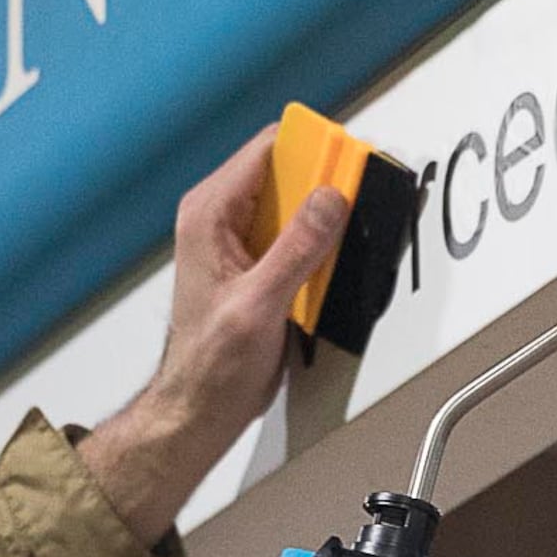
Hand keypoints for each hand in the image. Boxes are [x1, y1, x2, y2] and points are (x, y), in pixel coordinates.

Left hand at [79, 127, 349, 544]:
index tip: (350, 164)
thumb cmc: (211, 364)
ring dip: (326, 219)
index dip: (313, 150)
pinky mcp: (259, 263)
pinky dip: (320, 245)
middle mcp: (222, 218)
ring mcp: (240, 240)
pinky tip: (330, 268)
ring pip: (297, 204)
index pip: (268, 150)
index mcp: (210, 214)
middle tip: (356, 206)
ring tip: (345, 242)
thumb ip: (297, 248)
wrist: (200, 407)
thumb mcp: (259, 304)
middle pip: (287, 173)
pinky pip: (298, 236)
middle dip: (325, 185)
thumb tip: (330, 198)